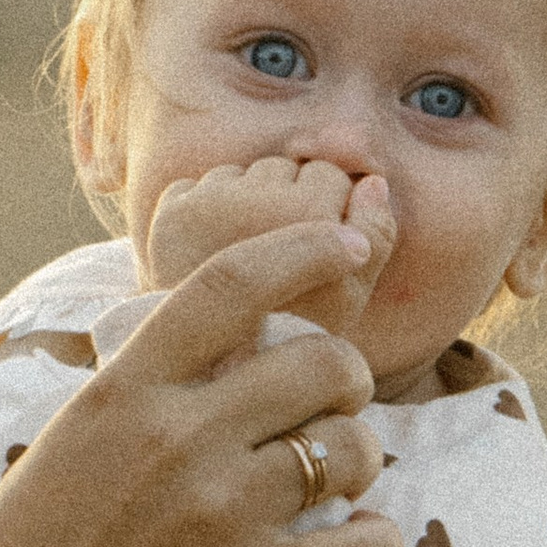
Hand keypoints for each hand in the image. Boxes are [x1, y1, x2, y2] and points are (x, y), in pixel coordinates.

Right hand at [0, 215, 396, 546]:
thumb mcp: (68, 439)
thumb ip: (143, 388)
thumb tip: (224, 343)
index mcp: (124, 391)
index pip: (231, 285)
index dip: (302, 249)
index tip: (345, 243)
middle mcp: (177, 440)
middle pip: (321, 364)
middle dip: (346, 379)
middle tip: (335, 404)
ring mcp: (219, 515)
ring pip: (351, 449)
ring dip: (359, 459)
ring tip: (338, 479)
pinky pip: (363, 544)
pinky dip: (374, 541)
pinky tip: (357, 543)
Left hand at [145, 157, 394, 335]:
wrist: (208, 376)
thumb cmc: (290, 336)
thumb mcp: (352, 298)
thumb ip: (378, 236)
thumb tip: (374, 182)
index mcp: (310, 220)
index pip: (329, 175)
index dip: (329, 216)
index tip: (314, 258)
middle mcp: (257, 203)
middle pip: (284, 169)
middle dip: (286, 203)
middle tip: (278, 261)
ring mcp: (206, 208)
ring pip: (240, 174)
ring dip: (244, 203)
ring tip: (244, 259)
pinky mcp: (169, 215)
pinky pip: (195, 185)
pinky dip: (201, 211)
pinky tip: (207, 257)